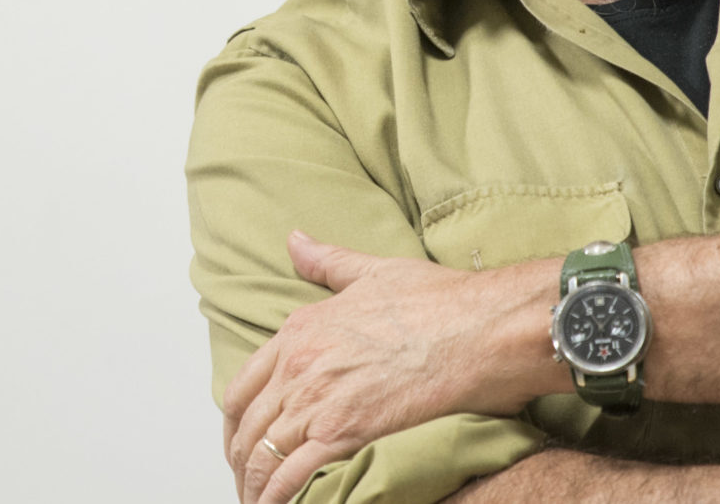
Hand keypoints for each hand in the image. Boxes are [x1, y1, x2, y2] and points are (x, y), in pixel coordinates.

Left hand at [222, 232, 551, 503]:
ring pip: (264, 457)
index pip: (243, 389)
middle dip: (243, 461)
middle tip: (251, 481)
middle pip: (248, 429)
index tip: (244, 442)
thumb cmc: (441, 302)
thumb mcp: (374, 271)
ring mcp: (318, 400)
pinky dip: (279, 498)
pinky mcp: (344, 433)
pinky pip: (293, 477)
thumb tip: (294, 241)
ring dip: (257, 485)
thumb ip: (327, 262)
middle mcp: (300, 365)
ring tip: (263, 502)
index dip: (237, 424)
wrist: (482, 328)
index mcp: (301, 330)